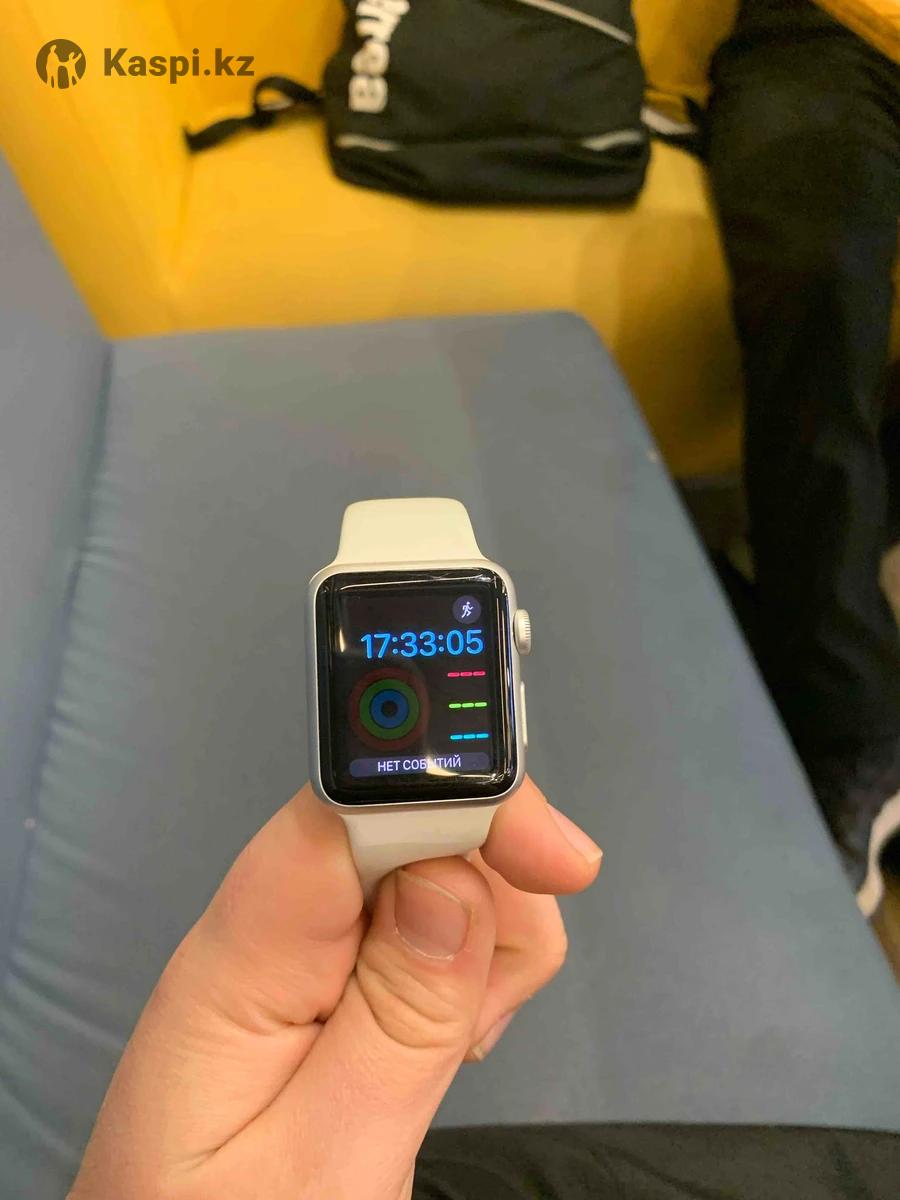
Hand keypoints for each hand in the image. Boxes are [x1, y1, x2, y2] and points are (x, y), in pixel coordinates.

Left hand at [70, 777, 600, 1199]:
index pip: (343, 807)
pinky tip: (450, 1038)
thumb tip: (455, 881)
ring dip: (489, 939)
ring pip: (438, 864)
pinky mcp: (335, 970)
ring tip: (456, 1050)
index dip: (455, 797)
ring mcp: (303, 947)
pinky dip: (476, 966)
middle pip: (409, 824)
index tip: (555, 858)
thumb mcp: (322, 1164)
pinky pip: (434, 919)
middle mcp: (269, 928)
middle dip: (489, 889)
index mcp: (241, 960)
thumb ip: (394, 1024)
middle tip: (483, 1017)